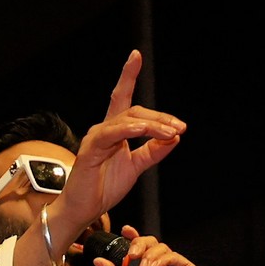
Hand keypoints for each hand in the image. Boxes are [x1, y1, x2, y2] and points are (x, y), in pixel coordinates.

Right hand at [61, 51, 184, 230]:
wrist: (84, 209)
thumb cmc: (104, 187)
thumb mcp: (136, 167)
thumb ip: (153, 151)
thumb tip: (175, 137)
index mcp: (114, 131)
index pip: (122, 98)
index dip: (128, 76)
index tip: (136, 56)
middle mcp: (104, 129)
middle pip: (134, 111)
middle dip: (160, 117)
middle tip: (180, 127)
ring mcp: (96, 137)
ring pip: (127, 120)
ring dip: (152, 124)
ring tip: (171, 132)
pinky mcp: (90, 149)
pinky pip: (111, 134)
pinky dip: (129, 130)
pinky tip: (143, 130)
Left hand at [93, 226, 224, 265]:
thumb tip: (98, 260)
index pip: (139, 246)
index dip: (132, 236)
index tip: (125, 230)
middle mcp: (159, 264)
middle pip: (150, 243)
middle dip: (139, 244)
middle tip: (133, 254)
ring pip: (161, 247)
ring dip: (150, 255)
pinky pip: (174, 256)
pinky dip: (163, 260)